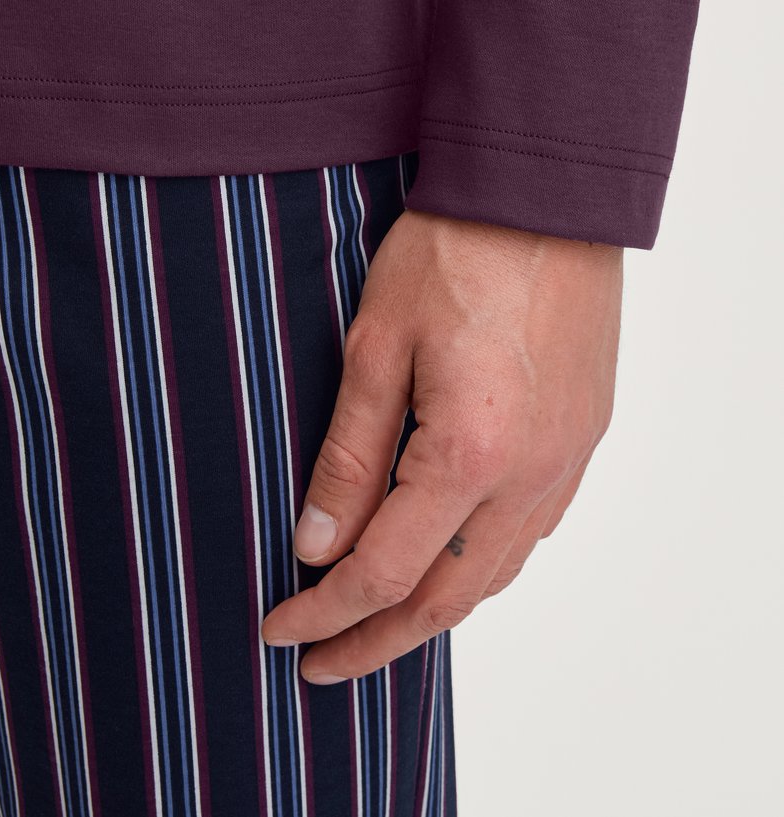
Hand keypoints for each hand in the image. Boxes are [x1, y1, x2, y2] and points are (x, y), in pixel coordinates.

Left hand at [260, 207, 622, 682]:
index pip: (385, 570)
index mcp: (470, 453)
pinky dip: (482, 566)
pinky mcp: (582, 435)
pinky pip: (532, 531)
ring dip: (434, 612)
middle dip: (378, 641)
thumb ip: (349, 453)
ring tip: (379, 628)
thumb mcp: (376, 343)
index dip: (326, 613)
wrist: (545, 193)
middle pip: (448, 597)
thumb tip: (316, 544)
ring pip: (496, 572)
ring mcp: (566, 458)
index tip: (279, 630)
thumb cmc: (454, 249)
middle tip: (322, 667)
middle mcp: (530, 473)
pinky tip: (452, 561)